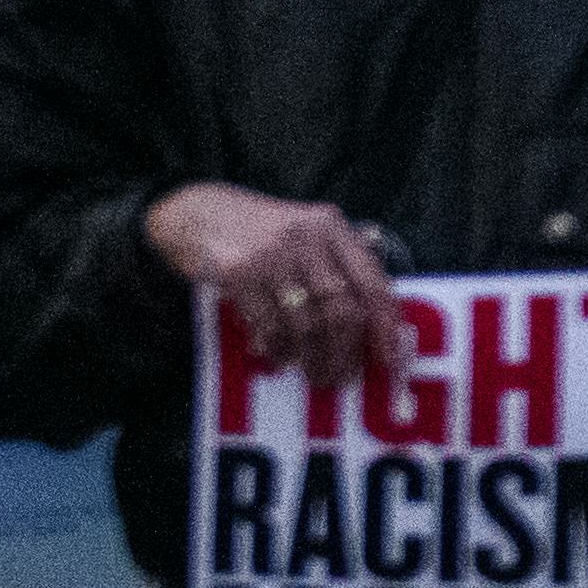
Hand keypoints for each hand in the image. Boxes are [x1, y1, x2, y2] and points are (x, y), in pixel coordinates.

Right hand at [148, 183, 399, 391]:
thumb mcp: (306, 232)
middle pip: (341, 308)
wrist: (197, 211)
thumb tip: (367, 322)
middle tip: (342, 376)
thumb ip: (335, 265)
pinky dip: (279, 348)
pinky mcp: (238, 273)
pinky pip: (268, 324)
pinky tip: (281, 357)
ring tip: (316, 373)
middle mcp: (308, 239)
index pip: (372, 282)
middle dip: (346, 351)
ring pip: (306, 322)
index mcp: (333, 228)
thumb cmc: (259, 230)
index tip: (390, 358)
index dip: (386, 325)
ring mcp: (272, 256)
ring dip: (314, 357)